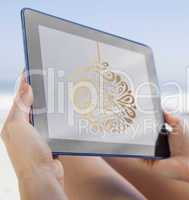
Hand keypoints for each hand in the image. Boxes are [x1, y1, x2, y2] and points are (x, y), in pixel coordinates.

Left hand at [1, 75, 66, 199]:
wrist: (43, 175)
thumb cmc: (28, 153)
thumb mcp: (19, 127)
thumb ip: (21, 107)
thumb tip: (25, 87)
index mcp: (12, 124)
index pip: (19, 98)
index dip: (25, 84)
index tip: (32, 70)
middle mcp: (23, 129)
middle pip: (31, 106)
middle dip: (38, 93)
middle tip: (48, 80)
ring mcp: (36, 136)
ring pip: (42, 115)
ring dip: (48, 106)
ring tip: (57, 94)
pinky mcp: (48, 141)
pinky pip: (51, 125)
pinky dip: (55, 118)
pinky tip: (61, 114)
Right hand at [106, 112, 188, 181]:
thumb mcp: (180, 124)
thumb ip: (170, 117)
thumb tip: (162, 110)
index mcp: (165, 138)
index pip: (151, 129)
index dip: (145, 123)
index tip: (136, 115)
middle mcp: (158, 147)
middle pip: (143, 137)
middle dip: (136, 130)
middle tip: (126, 121)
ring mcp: (153, 156)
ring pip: (138, 147)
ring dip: (131, 140)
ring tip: (121, 130)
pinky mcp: (149, 164)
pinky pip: (137, 157)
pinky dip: (130, 152)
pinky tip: (122, 144)